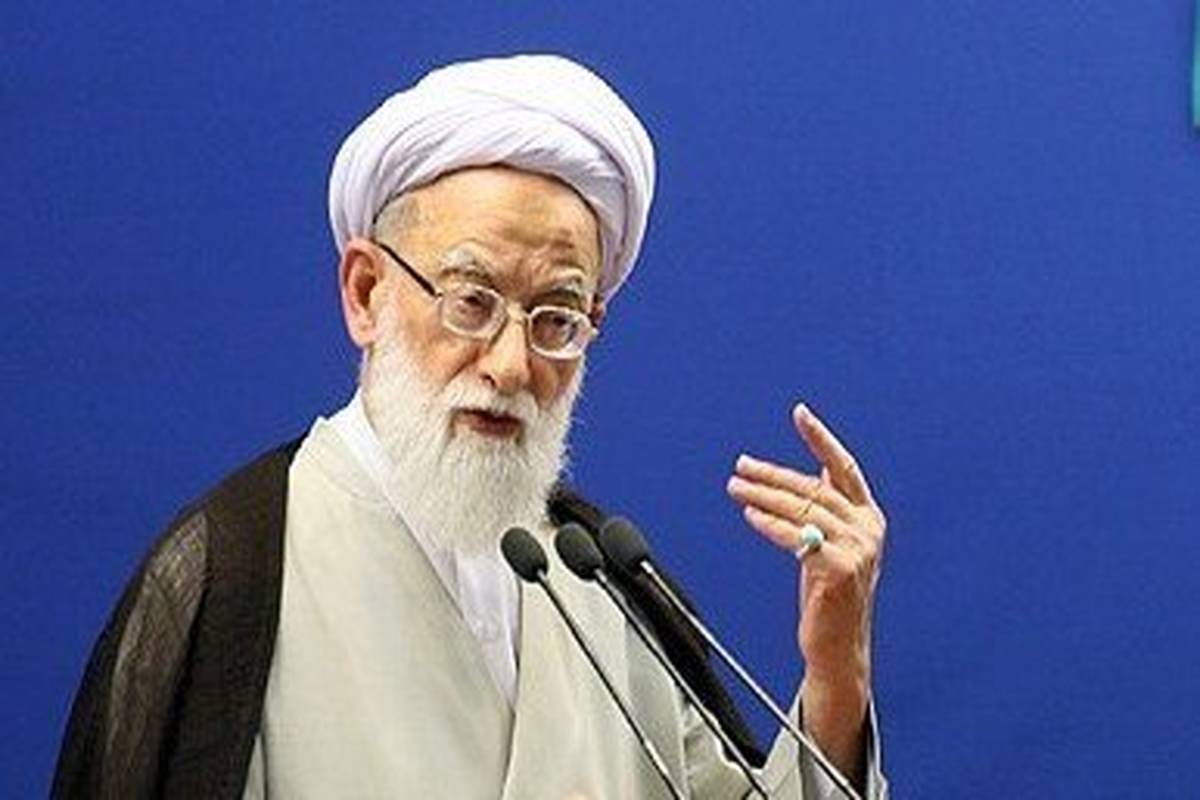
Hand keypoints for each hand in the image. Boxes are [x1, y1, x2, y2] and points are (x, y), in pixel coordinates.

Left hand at [725, 402, 885, 783]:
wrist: (838, 646)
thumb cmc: (829, 594)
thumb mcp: (831, 543)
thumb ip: (827, 508)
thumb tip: (817, 469)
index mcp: (868, 517)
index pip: (844, 467)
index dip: (821, 438)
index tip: (800, 412)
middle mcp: (868, 529)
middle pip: (813, 488)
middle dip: (772, 474)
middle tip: (740, 465)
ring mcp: (858, 549)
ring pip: (802, 511)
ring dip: (763, 496)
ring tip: (735, 488)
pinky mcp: (841, 570)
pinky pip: (798, 538)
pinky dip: (771, 525)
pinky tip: (750, 516)